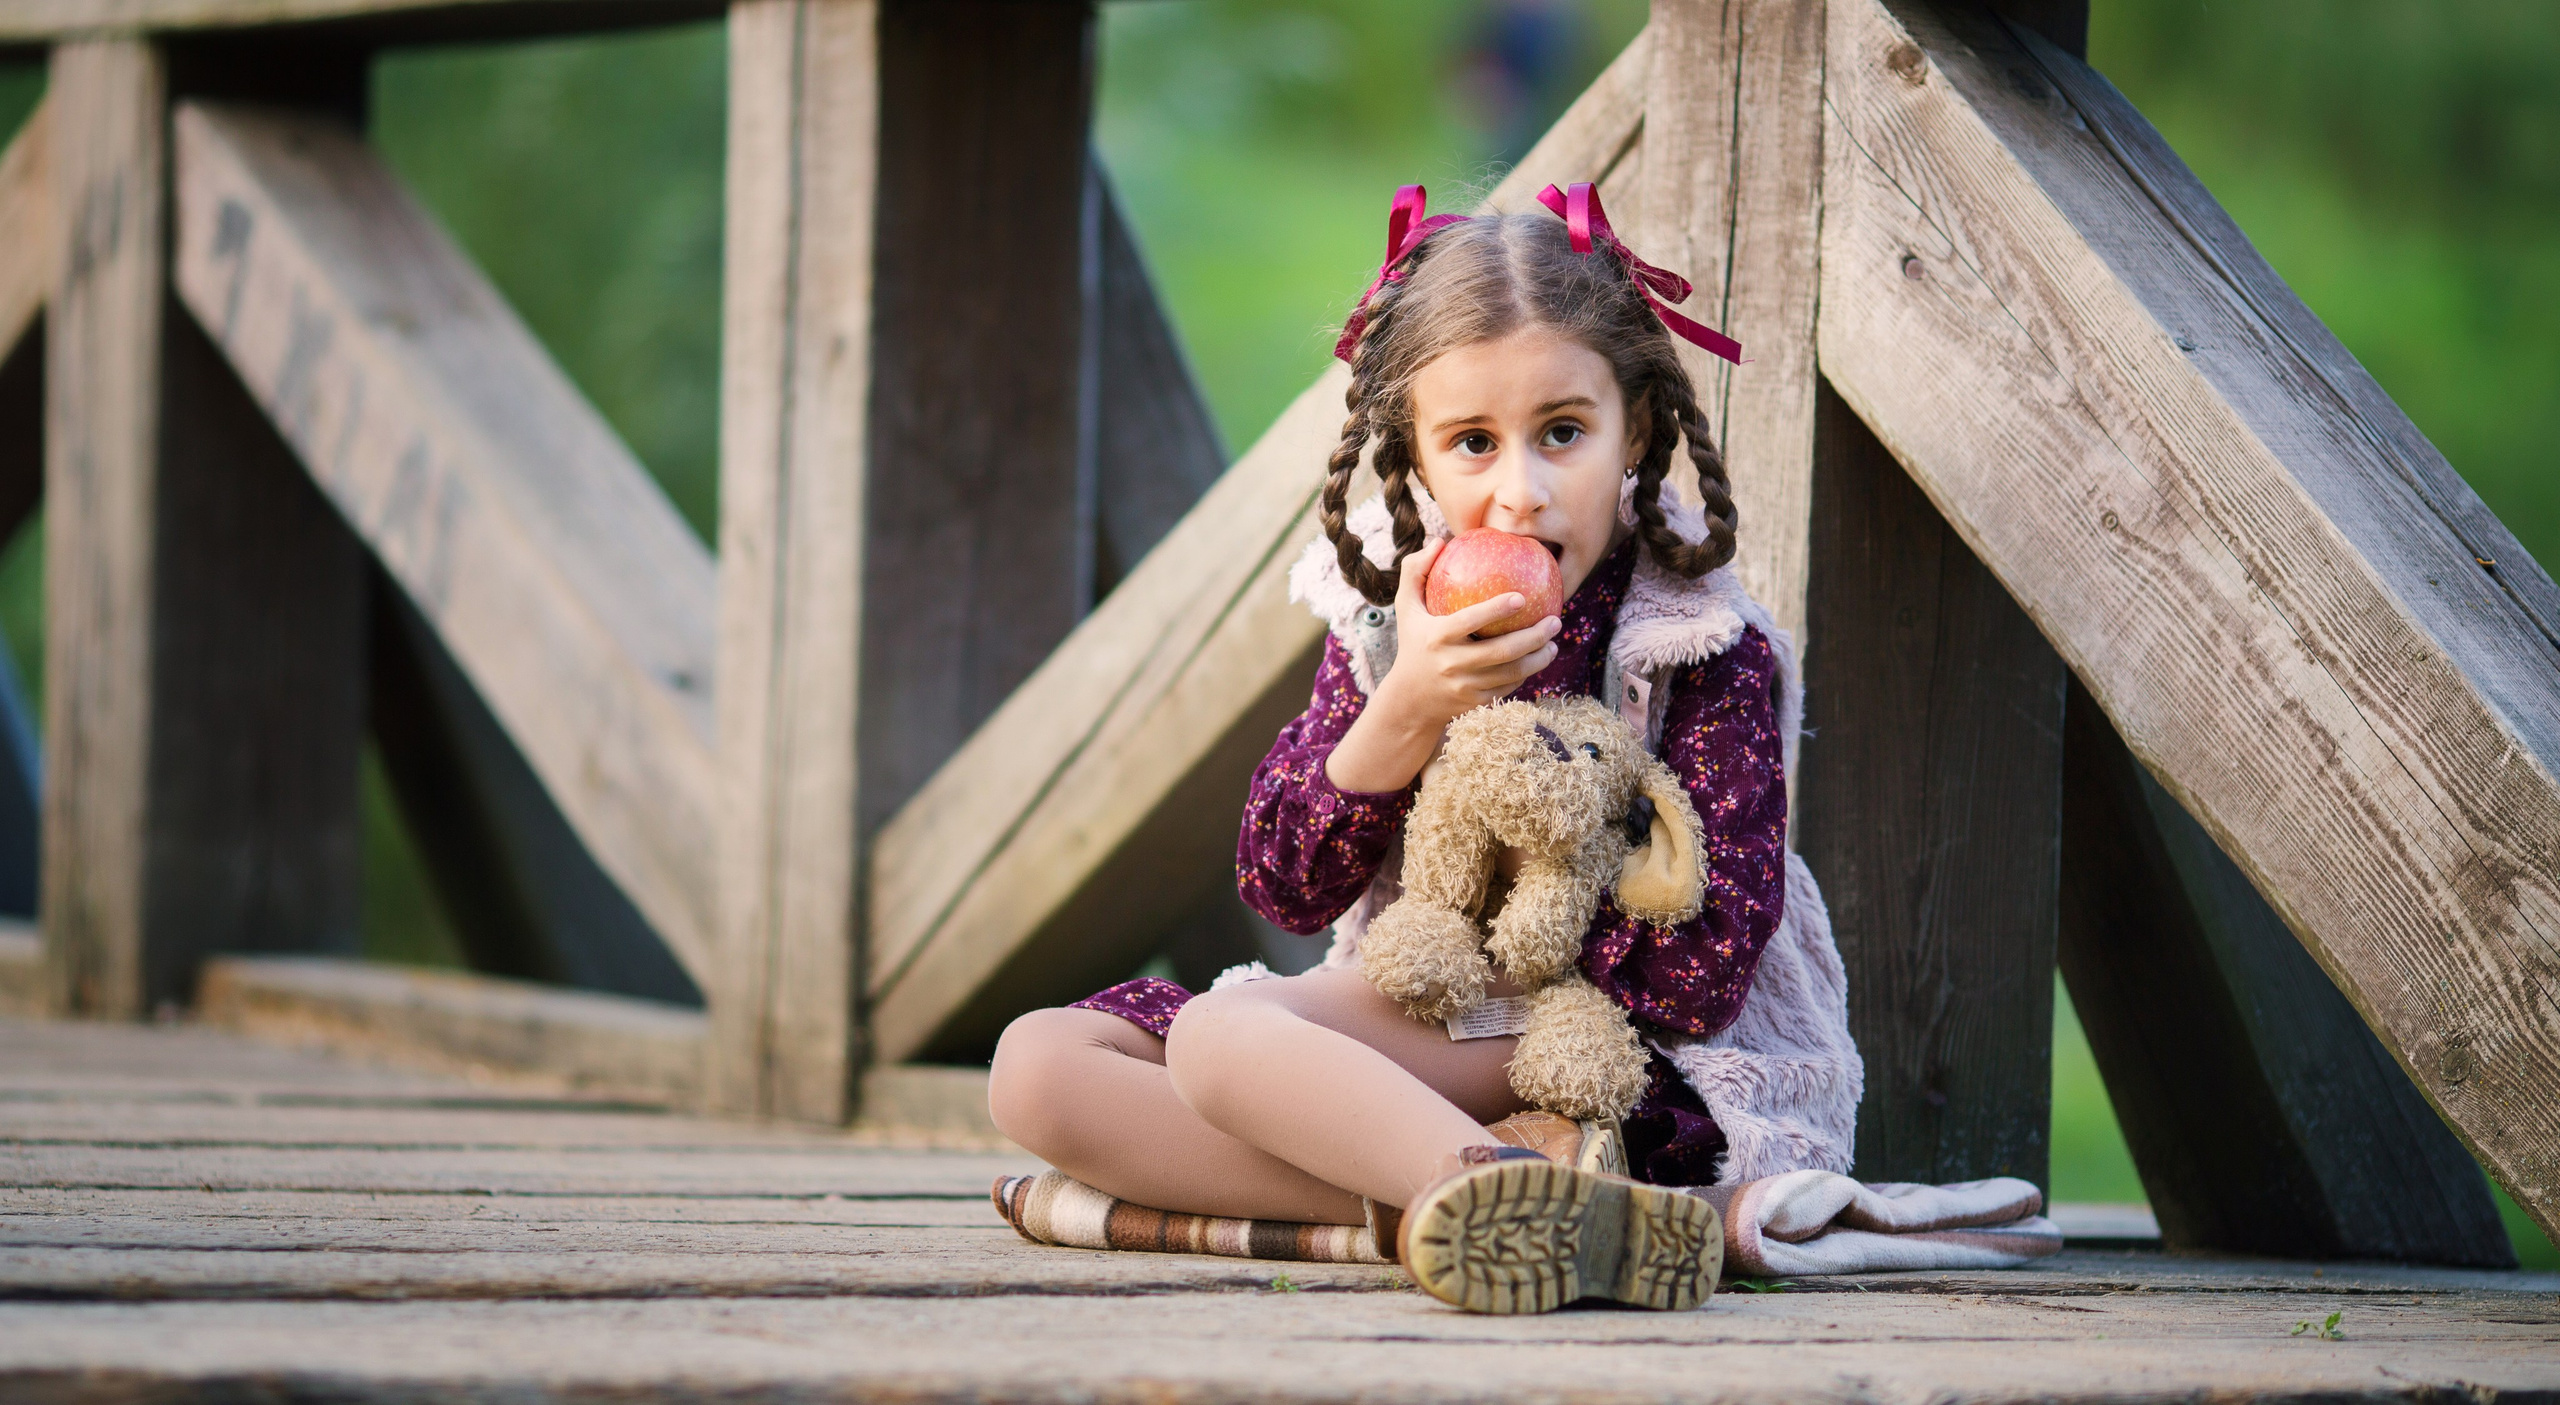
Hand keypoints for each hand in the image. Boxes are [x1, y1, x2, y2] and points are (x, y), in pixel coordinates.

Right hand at [1323, 539, 1561, 793]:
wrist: (1410, 699)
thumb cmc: (1413, 641)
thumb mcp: (1405, 607)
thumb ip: (1416, 571)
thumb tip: (1440, 541)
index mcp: (1437, 638)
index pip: (1470, 622)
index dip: (1496, 610)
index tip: (1521, 597)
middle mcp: (1452, 664)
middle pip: (1501, 652)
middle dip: (1534, 637)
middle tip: (1555, 620)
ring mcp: (1466, 686)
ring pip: (1511, 673)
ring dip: (1539, 658)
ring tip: (1554, 641)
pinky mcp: (1476, 703)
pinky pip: (1508, 687)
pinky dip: (1526, 673)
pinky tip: (1540, 658)